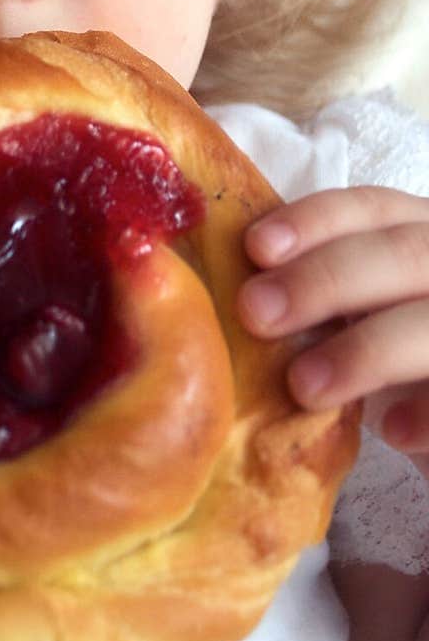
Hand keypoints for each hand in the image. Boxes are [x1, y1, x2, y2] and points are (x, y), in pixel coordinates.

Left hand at [239, 186, 428, 464]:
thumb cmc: (381, 353)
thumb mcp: (354, 310)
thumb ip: (309, 294)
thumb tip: (232, 294)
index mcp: (420, 235)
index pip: (374, 208)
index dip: (316, 221)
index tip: (257, 247)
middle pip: (403, 254)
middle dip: (325, 280)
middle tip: (257, 314)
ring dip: (367, 350)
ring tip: (303, 386)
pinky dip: (428, 411)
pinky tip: (392, 431)